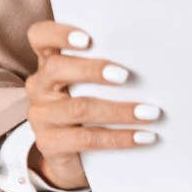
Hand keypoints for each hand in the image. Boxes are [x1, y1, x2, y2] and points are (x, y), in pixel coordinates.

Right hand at [22, 21, 160, 190]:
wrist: (72, 158)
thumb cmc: (91, 109)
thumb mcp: (93, 86)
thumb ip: (108, 69)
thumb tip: (152, 61)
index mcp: (50, 62)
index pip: (41, 37)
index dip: (59, 33)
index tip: (87, 38)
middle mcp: (39, 86)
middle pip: (57, 69)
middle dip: (93, 70)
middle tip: (125, 75)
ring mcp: (41, 116)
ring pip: (78, 107)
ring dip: (120, 110)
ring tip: (150, 113)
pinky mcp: (48, 144)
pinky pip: (86, 139)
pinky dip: (120, 137)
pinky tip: (143, 137)